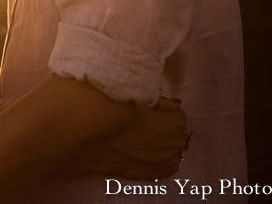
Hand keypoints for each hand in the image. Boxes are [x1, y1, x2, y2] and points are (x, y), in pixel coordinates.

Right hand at [64, 96, 187, 179]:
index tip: (153, 110)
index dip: (166, 112)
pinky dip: (164, 161)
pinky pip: (168, 168)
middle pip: (180, 135)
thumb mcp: (136, 98)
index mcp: (171, 122)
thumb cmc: (113, 112)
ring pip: (175, 152)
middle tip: (150, 124)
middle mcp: (171, 143)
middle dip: (170, 129)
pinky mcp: (151, 173)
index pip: (179, 115)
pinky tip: (152, 155)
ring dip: (167, 145)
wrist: (92, 138)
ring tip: (148, 139)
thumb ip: (160, 101)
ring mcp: (162, 161)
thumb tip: (176, 104)